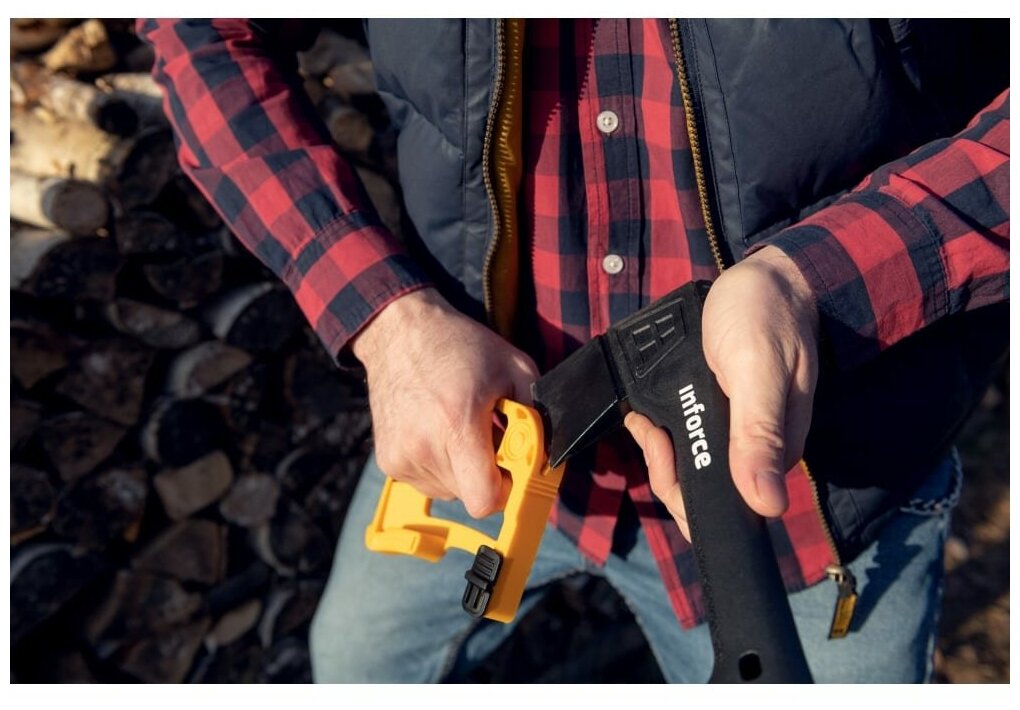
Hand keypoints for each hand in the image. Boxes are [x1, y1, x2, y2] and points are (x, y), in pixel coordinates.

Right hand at [352, 288, 539, 517]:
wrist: (400, 334)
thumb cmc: (459, 346)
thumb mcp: (514, 368)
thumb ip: (536, 415)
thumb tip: (546, 454)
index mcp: (457, 425)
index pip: (484, 499)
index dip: (506, 491)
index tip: (512, 471)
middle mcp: (424, 447)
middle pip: (470, 495)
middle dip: (487, 473)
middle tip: (488, 438)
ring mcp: (401, 457)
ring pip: (449, 491)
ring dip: (462, 470)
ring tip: (458, 428)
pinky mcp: (388, 461)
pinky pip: (427, 482)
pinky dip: (439, 465)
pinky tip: (437, 431)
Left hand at [624, 247, 818, 539]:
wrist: (769, 276)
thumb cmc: (767, 315)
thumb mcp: (757, 370)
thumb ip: (759, 435)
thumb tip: (768, 505)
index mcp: (774, 451)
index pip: (728, 509)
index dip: (686, 496)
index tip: (663, 449)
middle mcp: (755, 449)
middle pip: (701, 492)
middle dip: (664, 469)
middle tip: (648, 426)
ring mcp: (736, 431)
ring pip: (688, 467)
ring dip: (658, 448)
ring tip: (644, 416)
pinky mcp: (720, 412)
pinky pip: (686, 439)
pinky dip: (659, 430)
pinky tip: (645, 412)